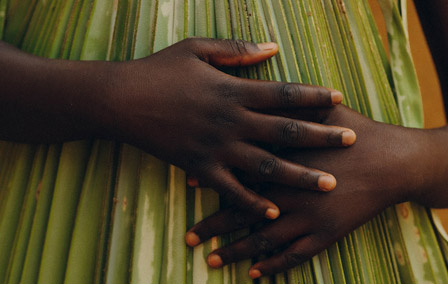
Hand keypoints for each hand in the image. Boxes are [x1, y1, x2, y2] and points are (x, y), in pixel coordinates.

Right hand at [105, 38, 356, 217]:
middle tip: (351, 140)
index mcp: (233, 90)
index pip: (284, 93)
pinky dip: (252, 201)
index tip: (339, 99)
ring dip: (299, 174)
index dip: (314, 96)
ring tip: (328, 183)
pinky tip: (273, 210)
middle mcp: (231, 120)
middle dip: (321, 136)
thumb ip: (237, 49)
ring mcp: (216, 147)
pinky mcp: (199, 167)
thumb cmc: (159, 71)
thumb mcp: (197, 48)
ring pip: (266, 165)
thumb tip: (273, 47)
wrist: (121, 100)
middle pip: (285, 130)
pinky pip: (231, 189)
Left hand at [185, 105, 447, 277]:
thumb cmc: (356, 134)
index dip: (215, 178)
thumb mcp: (323, 112)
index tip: (191, 184)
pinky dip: (273, 266)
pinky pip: (294, 256)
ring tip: (210, 261)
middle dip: (214, 227)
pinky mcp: (325, 235)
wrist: (392, 162)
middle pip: (244, 212)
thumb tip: (262, 92)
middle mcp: (289, 194)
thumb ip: (290, 105)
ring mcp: (306, 218)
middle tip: (189, 238)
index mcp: (284, 163)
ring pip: (263, 240)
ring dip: (235, 252)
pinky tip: (254, 274)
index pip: (240, 172)